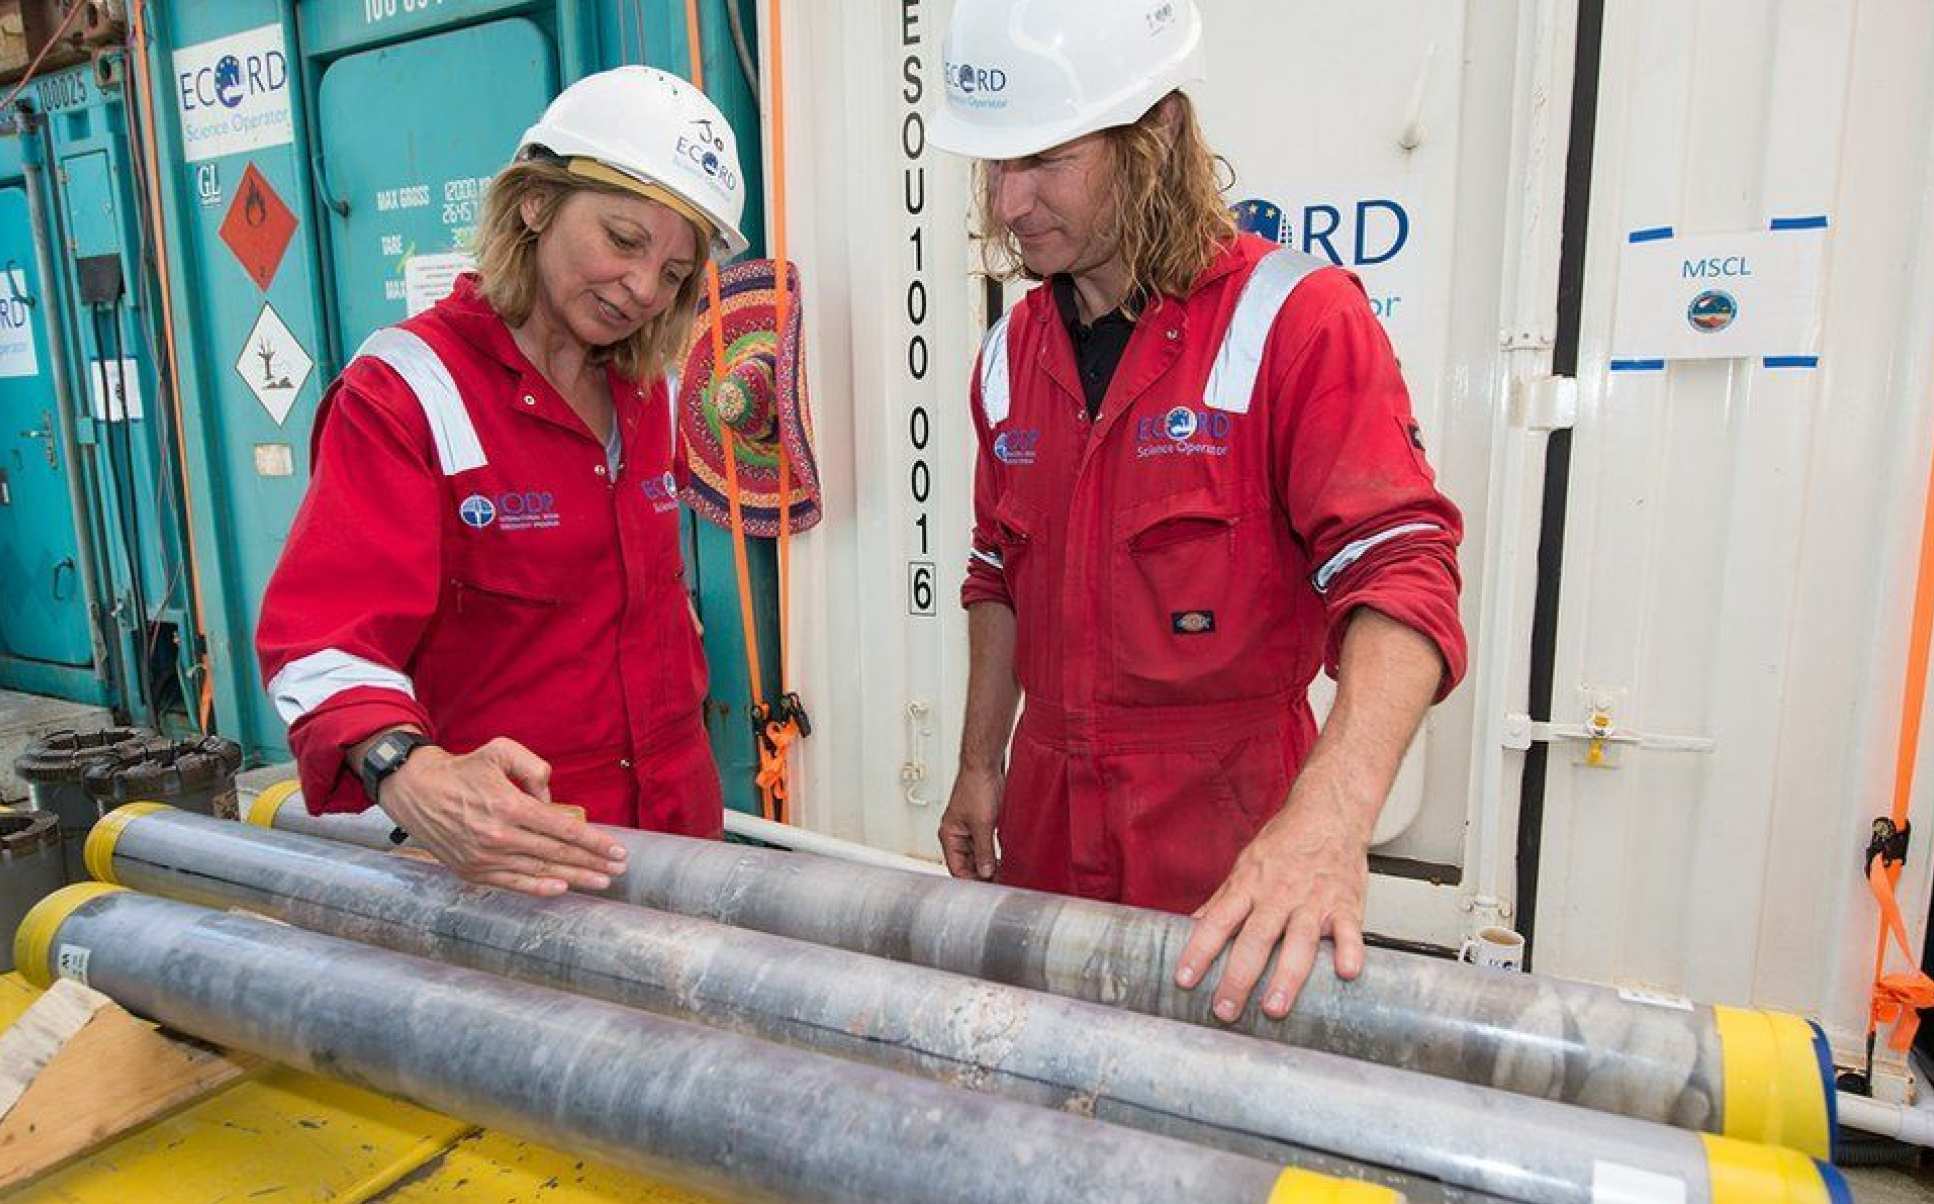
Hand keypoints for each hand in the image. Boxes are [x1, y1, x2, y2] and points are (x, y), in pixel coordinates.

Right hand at [377, 737, 627, 896]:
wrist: (416, 791)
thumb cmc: (463, 769)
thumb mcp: (500, 750)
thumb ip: (534, 767)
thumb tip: (552, 798)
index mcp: (509, 805)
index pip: (563, 829)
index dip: (594, 841)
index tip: (618, 849)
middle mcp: (499, 835)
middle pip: (557, 854)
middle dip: (592, 862)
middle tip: (620, 869)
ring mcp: (485, 857)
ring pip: (539, 871)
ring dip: (574, 878)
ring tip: (601, 881)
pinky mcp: (472, 870)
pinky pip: (512, 883)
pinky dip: (538, 888)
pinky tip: (562, 889)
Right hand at [939, 764, 1003, 879]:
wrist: (986, 766)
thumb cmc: (976, 787)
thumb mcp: (982, 824)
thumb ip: (984, 851)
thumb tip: (985, 872)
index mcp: (949, 835)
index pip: (956, 868)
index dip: (971, 881)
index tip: (986, 890)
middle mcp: (956, 835)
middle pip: (966, 865)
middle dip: (980, 875)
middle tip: (997, 885)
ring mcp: (969, 830)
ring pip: (976, 857)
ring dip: (988, 866)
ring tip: (1002, 877)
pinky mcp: (981, 824)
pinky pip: (985, 846)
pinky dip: (992, 855)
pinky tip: (1003, 861)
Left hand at [1172, 768, 1372, 1021]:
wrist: (1330, 812)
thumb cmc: (1286, 842)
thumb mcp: (1246, 866)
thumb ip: (1222, 901)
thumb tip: (1192, 928)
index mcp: (1250, 885)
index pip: (1217, 922)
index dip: (1199, 950)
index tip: (1184, 980)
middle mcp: (1279, 894)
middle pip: (1255, 939)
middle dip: (1238, 977)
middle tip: (1225, 1010)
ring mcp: (1314, 900)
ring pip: (1299, 941)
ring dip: (1286, 976)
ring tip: (1274, 1008)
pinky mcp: (1346, 904)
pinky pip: (1349, 931)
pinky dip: (1349, 951)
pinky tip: (1345, 973)